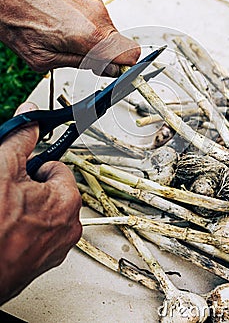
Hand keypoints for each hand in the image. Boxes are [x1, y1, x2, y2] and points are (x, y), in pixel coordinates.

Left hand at [0, 0, 139, 75]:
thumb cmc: (16, 20)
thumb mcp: (45, 59)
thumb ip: (82, 65)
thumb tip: (108, 70)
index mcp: (91, 36)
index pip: (131, 55)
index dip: (124, 67)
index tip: (112, 71)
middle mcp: (98, 15)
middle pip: (121, 44)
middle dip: (106, 56)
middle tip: (81, 58)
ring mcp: (94, 2)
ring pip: (109, 31)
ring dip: (95, 41)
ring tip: (66, 39)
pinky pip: (99, 18)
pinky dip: (88, 27)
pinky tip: (65, 26)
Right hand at [0, 102, 81, 304]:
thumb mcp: (4, 169)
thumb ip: (21, 139)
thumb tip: (30, 117)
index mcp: (68, 200)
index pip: (57, 167)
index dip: (34, 167)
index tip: (21, 172)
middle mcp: (70, 225)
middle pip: (52, 190)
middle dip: (31, 188)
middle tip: (9, 194)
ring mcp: (57, 247)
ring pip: (44, 212)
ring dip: (28, 208)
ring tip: (7, 213)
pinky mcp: (43, 262)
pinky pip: (39, 233)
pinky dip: (26, 228)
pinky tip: (8, 229)